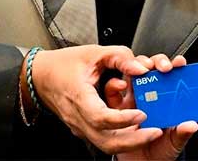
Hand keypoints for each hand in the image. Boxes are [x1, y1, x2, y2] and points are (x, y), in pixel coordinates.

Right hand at [28, 46, 184, 155]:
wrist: (41, 77)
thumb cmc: (63, 65)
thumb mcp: (93, 52)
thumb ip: (119, 57)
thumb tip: (140, 67)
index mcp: (79, 98)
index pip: (100, 118)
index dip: (122, 119)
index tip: (141, 114)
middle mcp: (78, 118)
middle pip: (106, 141)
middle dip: (134, 140)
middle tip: (156, 131)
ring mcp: (80, 126)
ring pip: (106, 144)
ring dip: (130, 142)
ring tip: (151, 132)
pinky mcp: (84, 128)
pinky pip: (103, 139)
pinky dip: (122, 138)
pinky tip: (138, 130)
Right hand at [103, 54, 197, 159]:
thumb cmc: (160, 151)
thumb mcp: (174, 143)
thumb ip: (182, 134)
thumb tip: (191, 125)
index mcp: (165, 102)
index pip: (171, 79)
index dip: (175, 68)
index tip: (179, 63)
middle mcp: (148, 98)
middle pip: (151, 71)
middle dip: (155, 62)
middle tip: (160, 64)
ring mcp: (131, 102)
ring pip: (132, 76)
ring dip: (136, 68)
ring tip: (142, 69)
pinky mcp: (115, 110)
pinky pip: (111, 93)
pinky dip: (113, 85)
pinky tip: (120, 85)